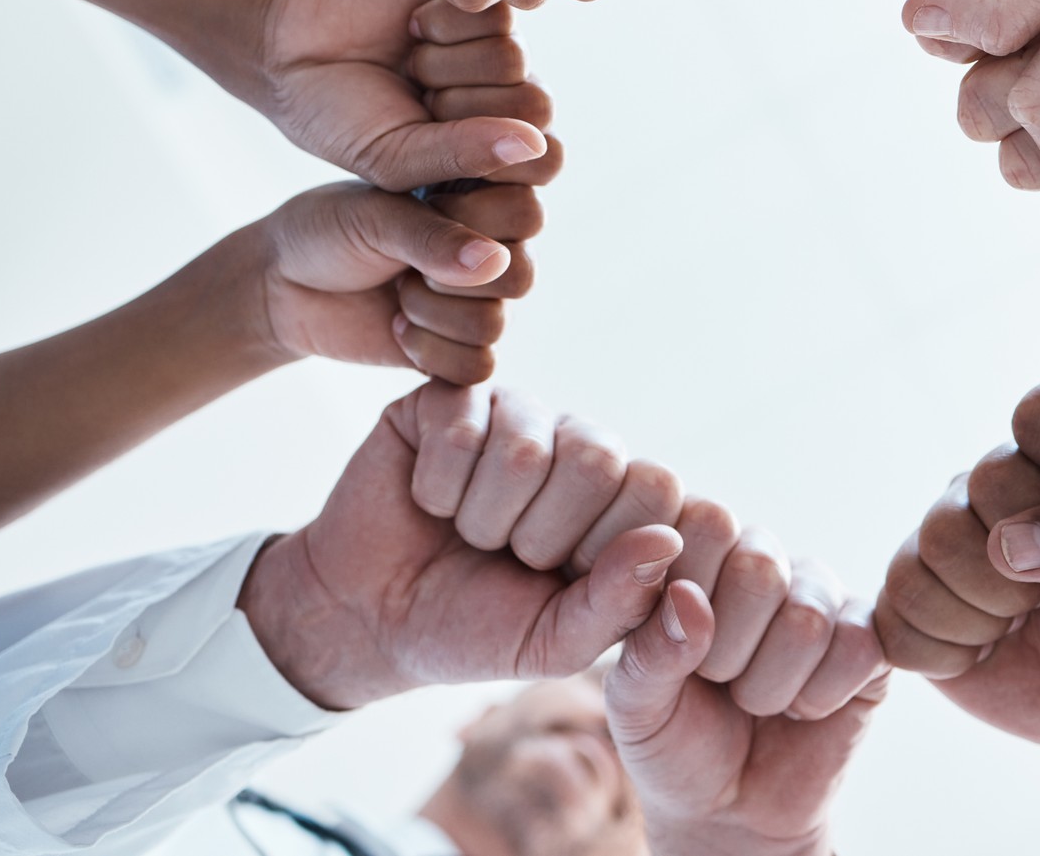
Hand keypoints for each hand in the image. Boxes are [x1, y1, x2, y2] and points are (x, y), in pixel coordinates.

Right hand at [248, 0, 548, 190]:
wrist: (291, 49)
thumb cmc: (343, 118)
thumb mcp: (394, 159)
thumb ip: (462, 157)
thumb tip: (535, 143)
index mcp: (498, 152)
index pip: (545, 161)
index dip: (487, 157)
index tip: (428, 148)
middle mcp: (507, 100)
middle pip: (536, 107)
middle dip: (461, 109)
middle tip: (416, 100)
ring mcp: (497, 49)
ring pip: (513, 59)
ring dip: (444, 66)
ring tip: (410, 65)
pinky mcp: (480, 0)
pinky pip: (494, 13)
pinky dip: (440, 24)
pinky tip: (413, 28)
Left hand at [249, 181, 539, 384]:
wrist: (283, 286)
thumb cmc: (326, 232)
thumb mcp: (372, 217)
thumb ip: (432, 234)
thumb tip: (494, 261)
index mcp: (480, 197)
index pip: (527, 209)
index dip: (481, 217)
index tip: (427, 206)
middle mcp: (491, 250)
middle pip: (521, 275)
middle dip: (451, 275)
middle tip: (406, 262)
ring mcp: (478, 302)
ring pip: (494, 323)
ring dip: (432, 313)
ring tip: (396, 294)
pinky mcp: (459, 349)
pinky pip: (478, 365)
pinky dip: (431, 353)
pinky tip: (398, 329)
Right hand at [389, 384, 828, 693]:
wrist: (371, 618)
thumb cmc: (474, 630)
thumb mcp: (553, 642)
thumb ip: (620, 603)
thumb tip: (668, 540)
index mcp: (622, 498)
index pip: (658, 486)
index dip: (604, 547)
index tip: (562, 581)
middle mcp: (578, 444)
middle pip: (598, 458)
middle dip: (540, 536)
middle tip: (511, 556)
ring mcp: (517, 414)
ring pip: (524, 449)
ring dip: (484, 518)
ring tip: (471, 533)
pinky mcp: (450, 397)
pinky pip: (458, 431)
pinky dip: (437, 489)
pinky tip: (431, 501)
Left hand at [607, 572, 886, 855]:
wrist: (730, 808)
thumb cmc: (674, 740)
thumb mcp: (636, 704)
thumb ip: (648, 649)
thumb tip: (688, 597)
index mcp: (699, 550)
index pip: (705, 524)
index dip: (684, 600)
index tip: (672, 649)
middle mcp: (763, 555)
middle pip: (759, 569)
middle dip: (727, 653)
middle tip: (718, 681)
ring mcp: (820, 594)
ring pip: (807, 618)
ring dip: (770, 686)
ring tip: (755, 700)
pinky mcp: (870, 636)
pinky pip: (858, 647)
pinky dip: (819, 698)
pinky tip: (800, 709)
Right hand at [874, 445, 1039, 751]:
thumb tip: (1012, 539)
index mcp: (1030, 468)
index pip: (995, 477)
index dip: (1032, 536)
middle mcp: (970, 498)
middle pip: (942, 530)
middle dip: (1001, 590)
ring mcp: (930, 549)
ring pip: (910, 578)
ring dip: (973, 626)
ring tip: (1011, 628)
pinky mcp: (903, 604)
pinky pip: (891, 627)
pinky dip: (943, 658)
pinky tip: (979, 654)